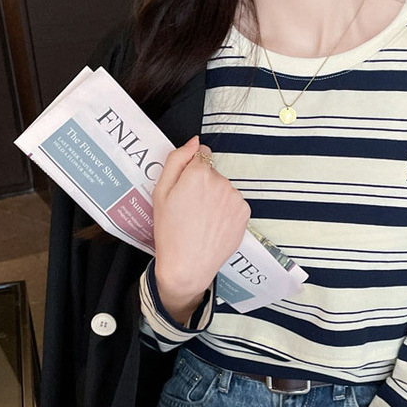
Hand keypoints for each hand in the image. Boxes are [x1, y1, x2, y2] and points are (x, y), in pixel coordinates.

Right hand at [153, 135, 250, 323]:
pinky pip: (234, 203)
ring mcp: (236, 198)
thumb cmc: (169, 231)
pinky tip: (213, 225)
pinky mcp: (245, 213)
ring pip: (224, 188)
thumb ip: (176, 160)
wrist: (187, 266)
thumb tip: (194, 141)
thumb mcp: (161, 192)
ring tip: (201, 220)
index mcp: (199, 173)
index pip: (200, 155)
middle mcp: (221, 181)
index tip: (185, 188)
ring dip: (215, 198)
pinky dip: (225, 211)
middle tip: (190, 209)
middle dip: (203, 184)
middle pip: (212, 173)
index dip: (190, 170)